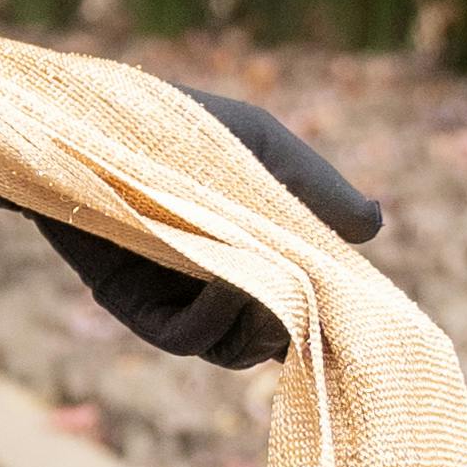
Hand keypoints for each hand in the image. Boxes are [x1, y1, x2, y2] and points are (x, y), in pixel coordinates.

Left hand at [35, 85, 383, 371]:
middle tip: (314, 295)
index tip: (360, 301)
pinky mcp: (134, 307)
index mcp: (258, 257)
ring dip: (264, 326)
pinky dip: (216, 319)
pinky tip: (228, 283)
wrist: (92, 117)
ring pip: (238, 350)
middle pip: (279, 340)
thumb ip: (315, 191)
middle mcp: (220, 287)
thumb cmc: (182, 126)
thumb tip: (373, 227)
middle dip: (305, 326)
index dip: (336, 312)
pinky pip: (186, 338)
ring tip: (271, 285)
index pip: (308, 305)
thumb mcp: (263, 148)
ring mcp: (179, 302)